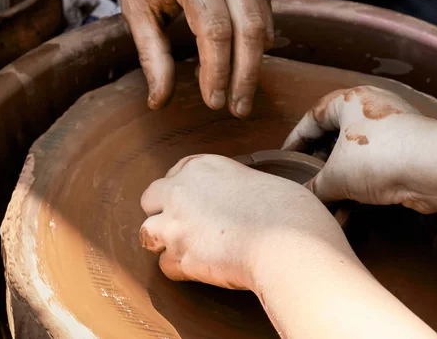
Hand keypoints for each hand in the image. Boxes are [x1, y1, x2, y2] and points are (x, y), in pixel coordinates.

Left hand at [106, 0, 273, 116]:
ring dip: (255, 63)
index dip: (218, 73)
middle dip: (246, 77)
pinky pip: (264, 8)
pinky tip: (245, 60)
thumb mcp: (133, 2)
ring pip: (263, 22)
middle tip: (238, 110)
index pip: (216, 32)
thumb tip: (160, 101)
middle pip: (249, 31)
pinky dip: (258, 38)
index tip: (213, 103)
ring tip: (241, 93)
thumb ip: (150, 53)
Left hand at [139, 154, 345, 290]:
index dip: (184, 187)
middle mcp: (181, 191)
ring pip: (147, 233)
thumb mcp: (262, 181)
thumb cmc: (288, 210)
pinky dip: (179, 270)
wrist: (287, 244)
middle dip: (163, 211)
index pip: (176, 171)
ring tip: (187, 249)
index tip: (196, 199)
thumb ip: (238, 186)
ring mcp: (176, 225)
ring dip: (164, 242)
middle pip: (150, 198)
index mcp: (203, 166)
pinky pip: (166, 267)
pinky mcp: (181, 258)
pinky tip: (200, 269)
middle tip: (185, 224)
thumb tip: (244, 199)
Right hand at [283, 86, 436, 213]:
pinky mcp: (408, 151)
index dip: (294, 141)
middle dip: (319, 162)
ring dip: (340, 178)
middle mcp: (370, 110)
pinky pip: (374, 166)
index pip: (311, 119)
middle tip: (305, 179)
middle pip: (334, 135)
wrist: (435, 167)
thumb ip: (315, 186)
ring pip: (355, 154)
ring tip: (326, 199)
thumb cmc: (377, 156)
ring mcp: (392, 129)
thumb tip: (305, 199)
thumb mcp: (336, 175)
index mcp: (349, 102)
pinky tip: (350, 209)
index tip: (283, 159)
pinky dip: (361, 185)